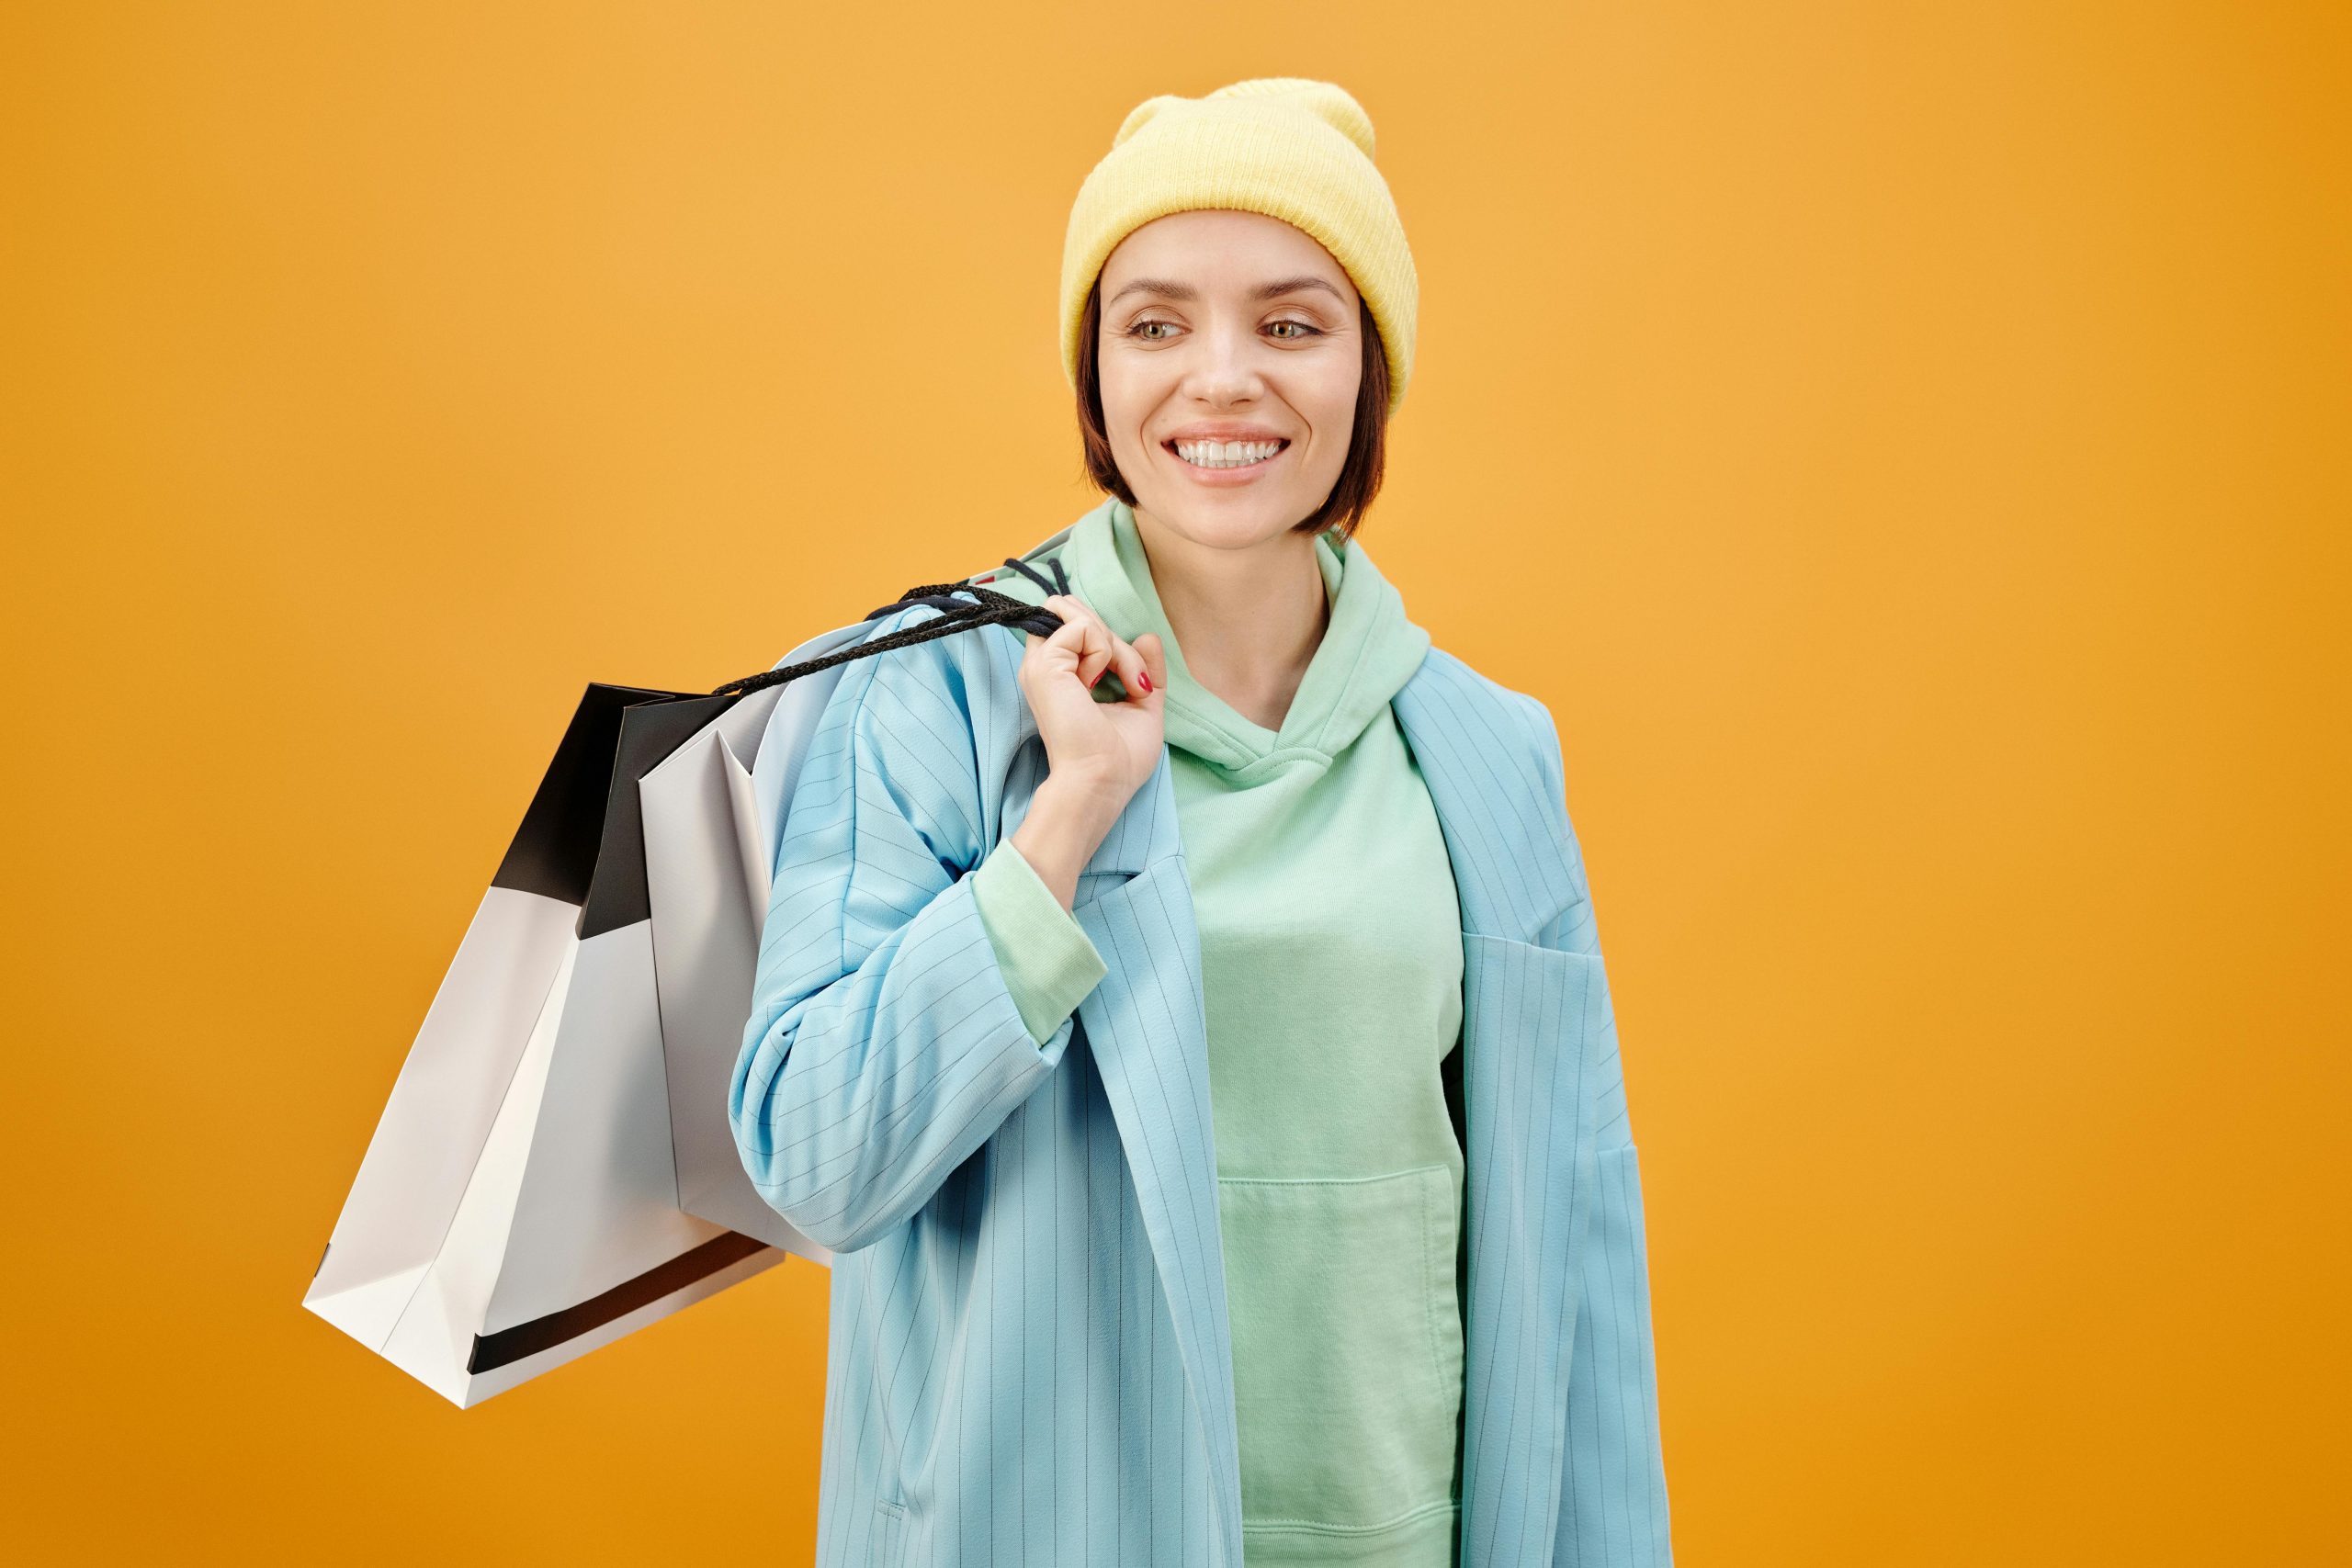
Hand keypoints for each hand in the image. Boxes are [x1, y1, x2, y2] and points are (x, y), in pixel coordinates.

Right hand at [1019, 593, 1166, 806]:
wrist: (1102, 782)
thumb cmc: (1119, 759)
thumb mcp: (1142, 705)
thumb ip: (1144, 669)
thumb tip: (1147, 635)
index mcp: (1060, 677)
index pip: (1079, 627)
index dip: (1114, 643)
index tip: (1135, 685)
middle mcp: (1044, 666)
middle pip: (1075, 613)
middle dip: (1114, 638)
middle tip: (1131, 681)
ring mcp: (1040, 664)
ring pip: (1079, 616)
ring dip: (1113, 643)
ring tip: (1120, 681)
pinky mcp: (1045, 665)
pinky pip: (1083, 627)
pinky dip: (1106, 650)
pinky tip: (1099, 682)